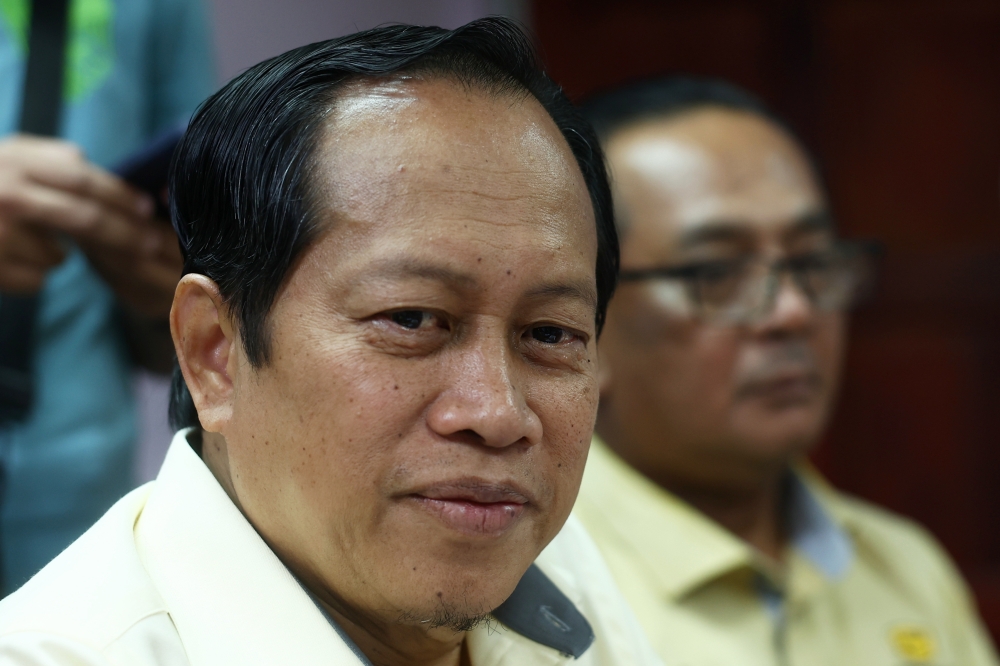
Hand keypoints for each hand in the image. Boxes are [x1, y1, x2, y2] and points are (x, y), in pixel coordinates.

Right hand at [0, 135, 177, 316]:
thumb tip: (88, 164)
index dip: (120, 196)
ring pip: (58, 257)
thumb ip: (45, 158)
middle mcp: (7, 194)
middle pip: (85, 220)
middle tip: (150, 247)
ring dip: (59, 256)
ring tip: (37, 244)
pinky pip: (34, 280)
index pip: (83, 179)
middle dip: (125, 236)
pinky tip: (12, 260)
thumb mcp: (4, 156)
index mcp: (14, 161)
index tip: (146, 210)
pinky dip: (34, 274)